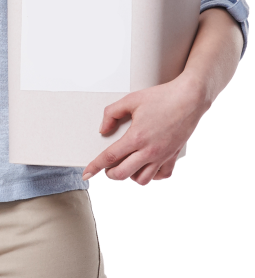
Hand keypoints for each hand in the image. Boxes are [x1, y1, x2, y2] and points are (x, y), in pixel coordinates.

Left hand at [82, 73, 208, 185]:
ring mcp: (162, 156)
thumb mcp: (131, 100)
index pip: (110, 157)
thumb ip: (111, 114)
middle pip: (122, 173)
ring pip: (142, 180)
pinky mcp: (173, 156)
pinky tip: (146, 166)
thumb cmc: (163, 97)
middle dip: (110, 173)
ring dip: (130, 175)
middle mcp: (149, 150)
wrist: (190, 99)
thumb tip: (103, 130)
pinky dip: (151, 175)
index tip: (87, 173)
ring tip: (127, 165)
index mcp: (136, 137)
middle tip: (107, 167)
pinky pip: (161, 176)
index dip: (95, 166)